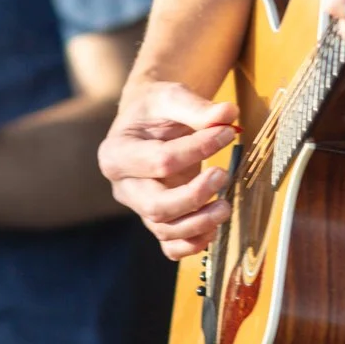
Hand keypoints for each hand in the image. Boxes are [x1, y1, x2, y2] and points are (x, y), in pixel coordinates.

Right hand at [98, 81, 239, 259]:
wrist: (149, 123)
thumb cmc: (156, 110)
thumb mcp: (171, 97)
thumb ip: (197, 108)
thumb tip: (227, 114)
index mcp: (116, 153)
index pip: (160, 160)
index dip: (197, 149)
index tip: (226, 133)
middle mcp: (122, 186)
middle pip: (156, 205)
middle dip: (194, 195)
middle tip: (223, 175)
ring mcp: (138, 207)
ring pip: (164, 229)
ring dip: (198, 223)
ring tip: (226, 206)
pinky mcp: (156, 220)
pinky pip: (169, 246)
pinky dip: (192, 244)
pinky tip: (214, 229)